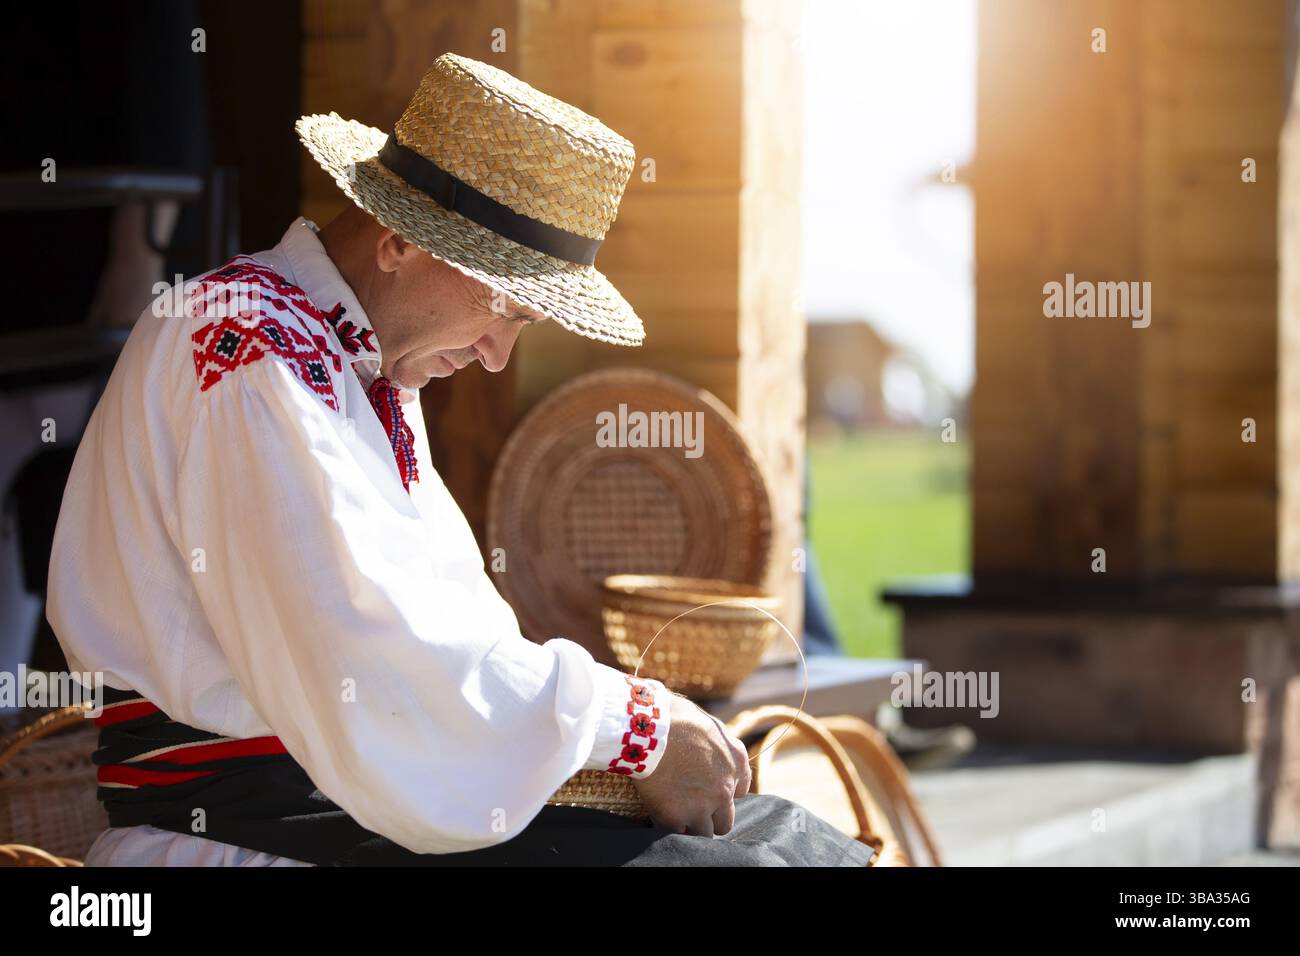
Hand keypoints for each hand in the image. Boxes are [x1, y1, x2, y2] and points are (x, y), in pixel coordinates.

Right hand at [632, 692, 751, 836]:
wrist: (647, 727)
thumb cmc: (674, 716)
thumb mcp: (708, 724)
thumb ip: (718, 745)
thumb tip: (713, 749)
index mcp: (737, 762)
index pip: (740, 792)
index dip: (723, 792)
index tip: (708, 789)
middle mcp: (725, 789)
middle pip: (725, 820)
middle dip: (710, 816)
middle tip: (691, 806)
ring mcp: (701, 807)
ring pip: (704, 833)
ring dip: (691, 825)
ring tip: (675, 813)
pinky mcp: (675, 817)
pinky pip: (675, 832)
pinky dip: (668, 825)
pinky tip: (658, 813)